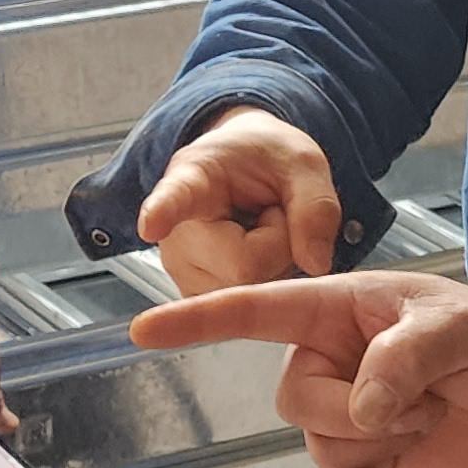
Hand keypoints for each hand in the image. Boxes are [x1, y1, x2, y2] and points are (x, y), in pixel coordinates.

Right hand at [130, 273, 467, 467]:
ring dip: (379, 444)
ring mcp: (343, 407)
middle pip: (294, 399)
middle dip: (355, 412)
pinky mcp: (364, 453)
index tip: (144, 329)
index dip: (199, 320)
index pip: (256, 311)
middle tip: (420, 400)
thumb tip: (363, 412)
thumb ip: (405, 357)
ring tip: (429, 417)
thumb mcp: (457, 327)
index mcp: (336, 307)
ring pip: (318, 444)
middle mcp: (327, 356)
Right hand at [136, 105, 341, 294]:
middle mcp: (174, 232)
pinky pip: (243, 306)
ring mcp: (182, 271)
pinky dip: (265, 282)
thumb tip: (314, 264)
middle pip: (242, 267)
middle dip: (278, 246)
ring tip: (260, 232)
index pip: (175, 197)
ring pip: (247, 291)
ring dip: (273, 266)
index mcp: (192, 179)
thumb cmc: (265, 161)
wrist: (243, 169)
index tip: (151, 224)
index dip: (163, 212)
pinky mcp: (195, 297)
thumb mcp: (302, 164)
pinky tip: (255, 254)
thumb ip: (315, 205)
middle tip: (273, 215)